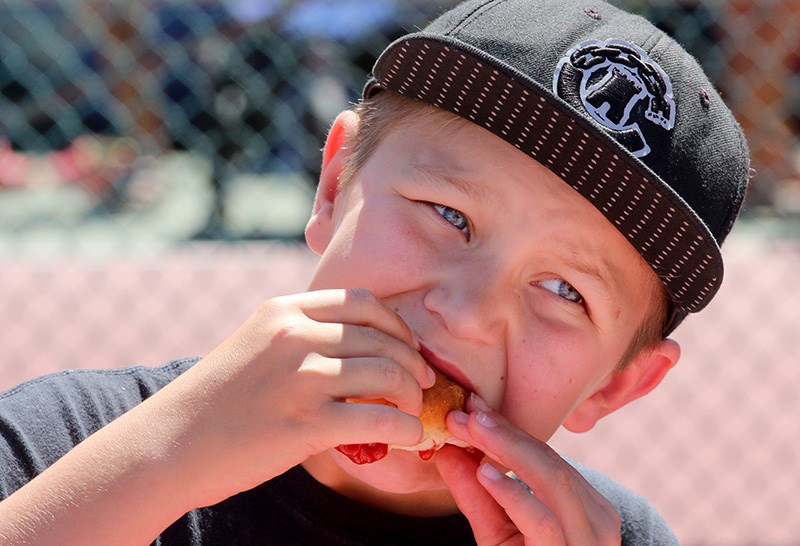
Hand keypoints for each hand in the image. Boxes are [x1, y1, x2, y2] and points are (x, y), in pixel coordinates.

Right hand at [159, 288, 433, 505]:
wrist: (168, 444)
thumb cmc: (216, 399)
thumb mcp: (257, 345)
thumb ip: (302, 336)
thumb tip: (361, 347)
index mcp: (285, 310)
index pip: (363, 302)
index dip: (398, 325)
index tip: (409, 347)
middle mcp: (295, 335)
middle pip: (382, 338)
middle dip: (414, 363)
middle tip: (425, 383)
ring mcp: (301, 378)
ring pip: (387, 374)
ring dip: (413, 395)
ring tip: (414, 411)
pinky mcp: (305, 423)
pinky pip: (379, 420)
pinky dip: (406, 429)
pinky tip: (410, 437)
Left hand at [435, 395, 620, 544]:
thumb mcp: (499, 531)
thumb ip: (476, 494)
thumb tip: (446, 451)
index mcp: (584, 503)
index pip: (544, 455)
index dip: (506, 428)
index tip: (469, 405)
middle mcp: (596, 518)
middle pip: (550, 462)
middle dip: (505, 434)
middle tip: (465, 412)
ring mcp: (590, 540)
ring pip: (554, 482)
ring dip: (508, 452)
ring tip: (473, 431)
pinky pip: (545, 521)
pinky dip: (514, 493)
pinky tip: (487, 473)